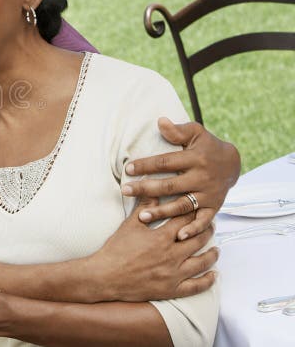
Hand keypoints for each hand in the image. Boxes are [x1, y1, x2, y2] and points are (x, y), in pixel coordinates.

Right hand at [88, 196, 217, 302]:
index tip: (199, 207)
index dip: (193, 212)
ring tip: (217, 249)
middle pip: (197, 239)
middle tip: (212, 225)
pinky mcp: (171, 289)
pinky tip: (213, 275)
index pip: (184, 220)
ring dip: (212, 254)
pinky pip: (196, 286)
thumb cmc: (116, 250)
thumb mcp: (130, 225)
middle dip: (207, 230)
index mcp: (161, 237)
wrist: (105, 276)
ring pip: (202, 262)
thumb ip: (145, 208)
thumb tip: (152, 190)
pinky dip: (207, 280)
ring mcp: (173, 274)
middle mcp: (172, 255)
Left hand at [122, 117, 239, 239]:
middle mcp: (202, 178)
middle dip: (146, 189)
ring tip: (142, 216)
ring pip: (182, 205)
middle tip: (125, 191)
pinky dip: (193, 229)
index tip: (128, 169)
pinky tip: (178, 236)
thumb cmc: (206, 146)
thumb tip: (160, 121)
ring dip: (162, 212)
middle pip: (170, 186)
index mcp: (195, 158)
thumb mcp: (196, 133)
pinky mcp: (214, 207)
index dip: (146, 165)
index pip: (166, 162)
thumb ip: (178, 130)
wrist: (232, 162)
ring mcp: (208, 194)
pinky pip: (204, 221)